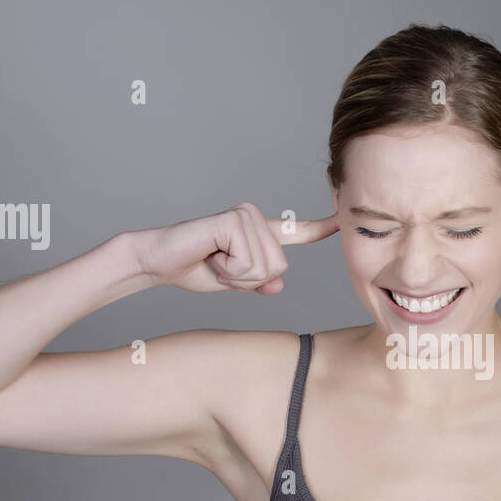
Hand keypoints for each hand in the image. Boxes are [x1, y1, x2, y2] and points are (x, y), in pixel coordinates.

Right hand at [134, 203, 338, 293]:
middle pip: (279, 267)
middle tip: (219, 266)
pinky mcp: (232, 220)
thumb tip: (279, 283)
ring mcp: (245, 216)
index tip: (340, 220)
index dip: (319, 229)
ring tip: (213, 259)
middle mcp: (255, 219)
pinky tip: (209, 254)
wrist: (159, 262)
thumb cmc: (195, 269)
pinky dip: (226, 269)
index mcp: (260, 233)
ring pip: (263, 268)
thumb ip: (259, 282)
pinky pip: (246, 263)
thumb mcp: (235, 282)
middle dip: (247, 280)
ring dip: (234, 276)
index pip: (297, 232)